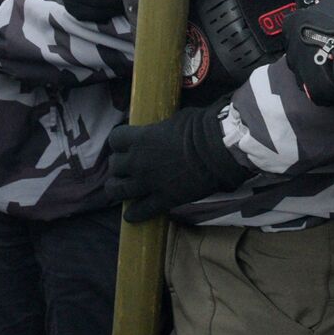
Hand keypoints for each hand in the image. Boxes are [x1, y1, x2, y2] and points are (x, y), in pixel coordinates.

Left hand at [105, 98, 251, 221]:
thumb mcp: (176, 119)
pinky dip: (134, 214)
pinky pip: (140, 212)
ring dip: (118, 189)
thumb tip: (162, 131)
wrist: (219, 150)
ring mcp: (148, 184)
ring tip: (123, 189)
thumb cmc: (200, 128)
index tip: (126, 142)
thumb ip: (161, 129)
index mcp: (141, 139)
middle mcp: (138, 162)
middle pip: (114, 166)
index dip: (120, 141)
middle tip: (128, 166)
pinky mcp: (162, 200)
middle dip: (120, 165)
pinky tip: (132, 214)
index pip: (115, 139)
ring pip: (118, 191)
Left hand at [284, 0, 333, 105]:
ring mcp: (301, 75)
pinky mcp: (314, 93)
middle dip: (312, 45)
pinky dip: (327, 84)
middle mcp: (290, 50)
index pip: (294, 23)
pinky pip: (318, 88)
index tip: (327, 25)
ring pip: (306, 68)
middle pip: (298, 47)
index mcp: (294, 24)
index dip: (310, 23)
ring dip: (318, 64)